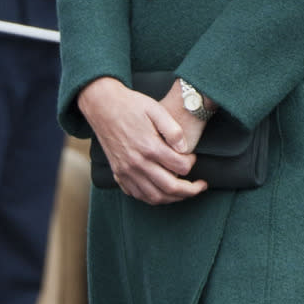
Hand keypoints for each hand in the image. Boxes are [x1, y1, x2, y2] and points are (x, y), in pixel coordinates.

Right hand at [78, 77, 208, 204]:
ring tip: (184, 193)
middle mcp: (137, 163)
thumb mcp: (156, 109)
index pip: (181, 167)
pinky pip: (137, 195)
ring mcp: (126, 171)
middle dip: (190, 191)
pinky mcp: (118, 173)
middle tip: (200, 186)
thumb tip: (185, 150)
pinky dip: (152, 198)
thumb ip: (173, 130)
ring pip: (154, 197)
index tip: (193, 157)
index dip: (192, 164)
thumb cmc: (131, 105)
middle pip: (170, 188)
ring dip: (173, 199)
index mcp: (150, 147)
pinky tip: (161, 191)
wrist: (102, 105)